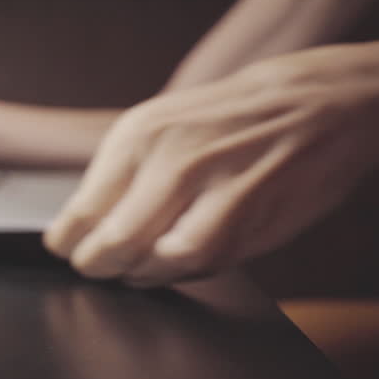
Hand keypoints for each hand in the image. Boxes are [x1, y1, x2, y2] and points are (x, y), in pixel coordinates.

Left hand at [44, 42, 378, 286]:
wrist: (312, 102)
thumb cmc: (223, 123)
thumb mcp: (159, 127)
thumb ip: (120, 177)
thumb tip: (78, 228)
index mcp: (137, 134)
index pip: (81, 210)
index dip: (68, 244)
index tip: (66, 250)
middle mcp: (171, 156)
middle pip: (112, 242)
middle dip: (97, 266)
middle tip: (95, 268)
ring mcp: (214, 184)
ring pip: (157, 258)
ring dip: (139, 275)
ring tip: (133, 269)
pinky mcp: (252, 211)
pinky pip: (203, 261)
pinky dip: (183, 271)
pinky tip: (175, 262)